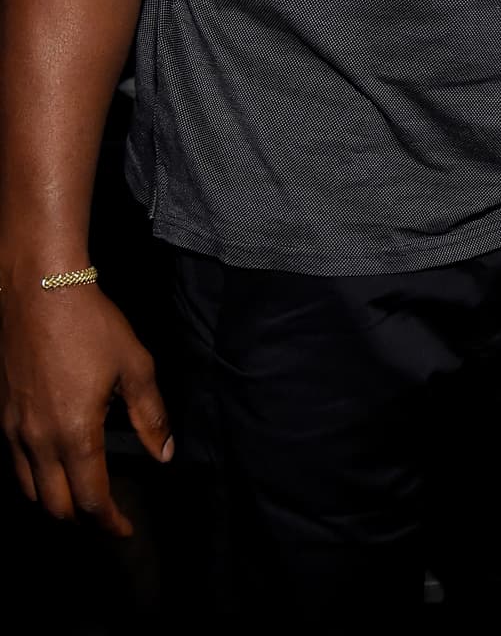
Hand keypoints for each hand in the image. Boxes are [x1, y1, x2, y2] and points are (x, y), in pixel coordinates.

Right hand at [1, 283, 172, 534]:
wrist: (42, 292)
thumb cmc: (92, 325)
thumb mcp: (135, 366)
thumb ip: (151, 415)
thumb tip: (163, 454)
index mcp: (75, 433)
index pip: (91, 499)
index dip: (110, 522)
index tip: (125, 529)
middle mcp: (39, 441)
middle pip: (56, 507)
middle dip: (83, 520)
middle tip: (106, 518)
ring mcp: (14, 431)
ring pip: (29, 492)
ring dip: (55, 504)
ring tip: (81, 499)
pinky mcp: (2, 417)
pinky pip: (14, 466)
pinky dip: (34, 481)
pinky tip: (53, 469)